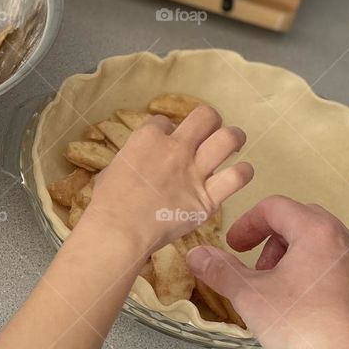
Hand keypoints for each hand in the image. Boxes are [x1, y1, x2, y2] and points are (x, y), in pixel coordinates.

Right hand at [87, 106, 251, 252]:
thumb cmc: (107, 203)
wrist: (119, 231)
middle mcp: (176, 148)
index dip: (166, 131)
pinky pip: (237, 177)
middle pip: (206, 117)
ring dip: (232, 138)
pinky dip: (242, 172)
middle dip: (209, 122)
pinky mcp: (207, 198)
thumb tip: (138, 162)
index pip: (165, 121)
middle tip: (207, 133)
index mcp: (148, 138)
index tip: (165, 144)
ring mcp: (195, 172)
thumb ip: (132, 159)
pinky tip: (238, 173)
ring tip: (231, 144)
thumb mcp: (112, 169)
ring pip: (229, 139)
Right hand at [186, 196, 348, 348]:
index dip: (246, 224)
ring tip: (278, 290)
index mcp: (317, 231)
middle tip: (256, 270)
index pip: (275, 207)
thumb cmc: (303, 327)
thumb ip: (221, 271)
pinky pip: (337, 267)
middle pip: (300, 221)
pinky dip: (314, 273)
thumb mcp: (251, 297)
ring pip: (321, 244)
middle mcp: (345, 239)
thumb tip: (196, 254)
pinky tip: (304, 308)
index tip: (233, 248)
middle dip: (270, 240)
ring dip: (293, 257)